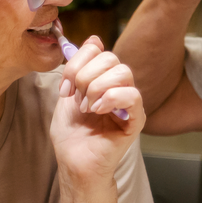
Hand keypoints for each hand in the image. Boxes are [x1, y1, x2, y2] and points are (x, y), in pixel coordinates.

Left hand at [52, 36, 143, 182]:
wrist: (74, 163)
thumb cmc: (71, 135)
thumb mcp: (67, 95)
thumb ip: (76, 68)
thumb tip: (93, 39)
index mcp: (101, 79)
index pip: (98, 49)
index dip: (77, 63)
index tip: (65, 88)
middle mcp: (117, 87)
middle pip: (111, 58)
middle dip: (85, 75)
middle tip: (77, 99)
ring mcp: (128, 103)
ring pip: (123, 72)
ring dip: (96, 88)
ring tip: (87, 108)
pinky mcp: (136, 119)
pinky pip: (133, 95)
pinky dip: (111, 98)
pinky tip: (98, 111)